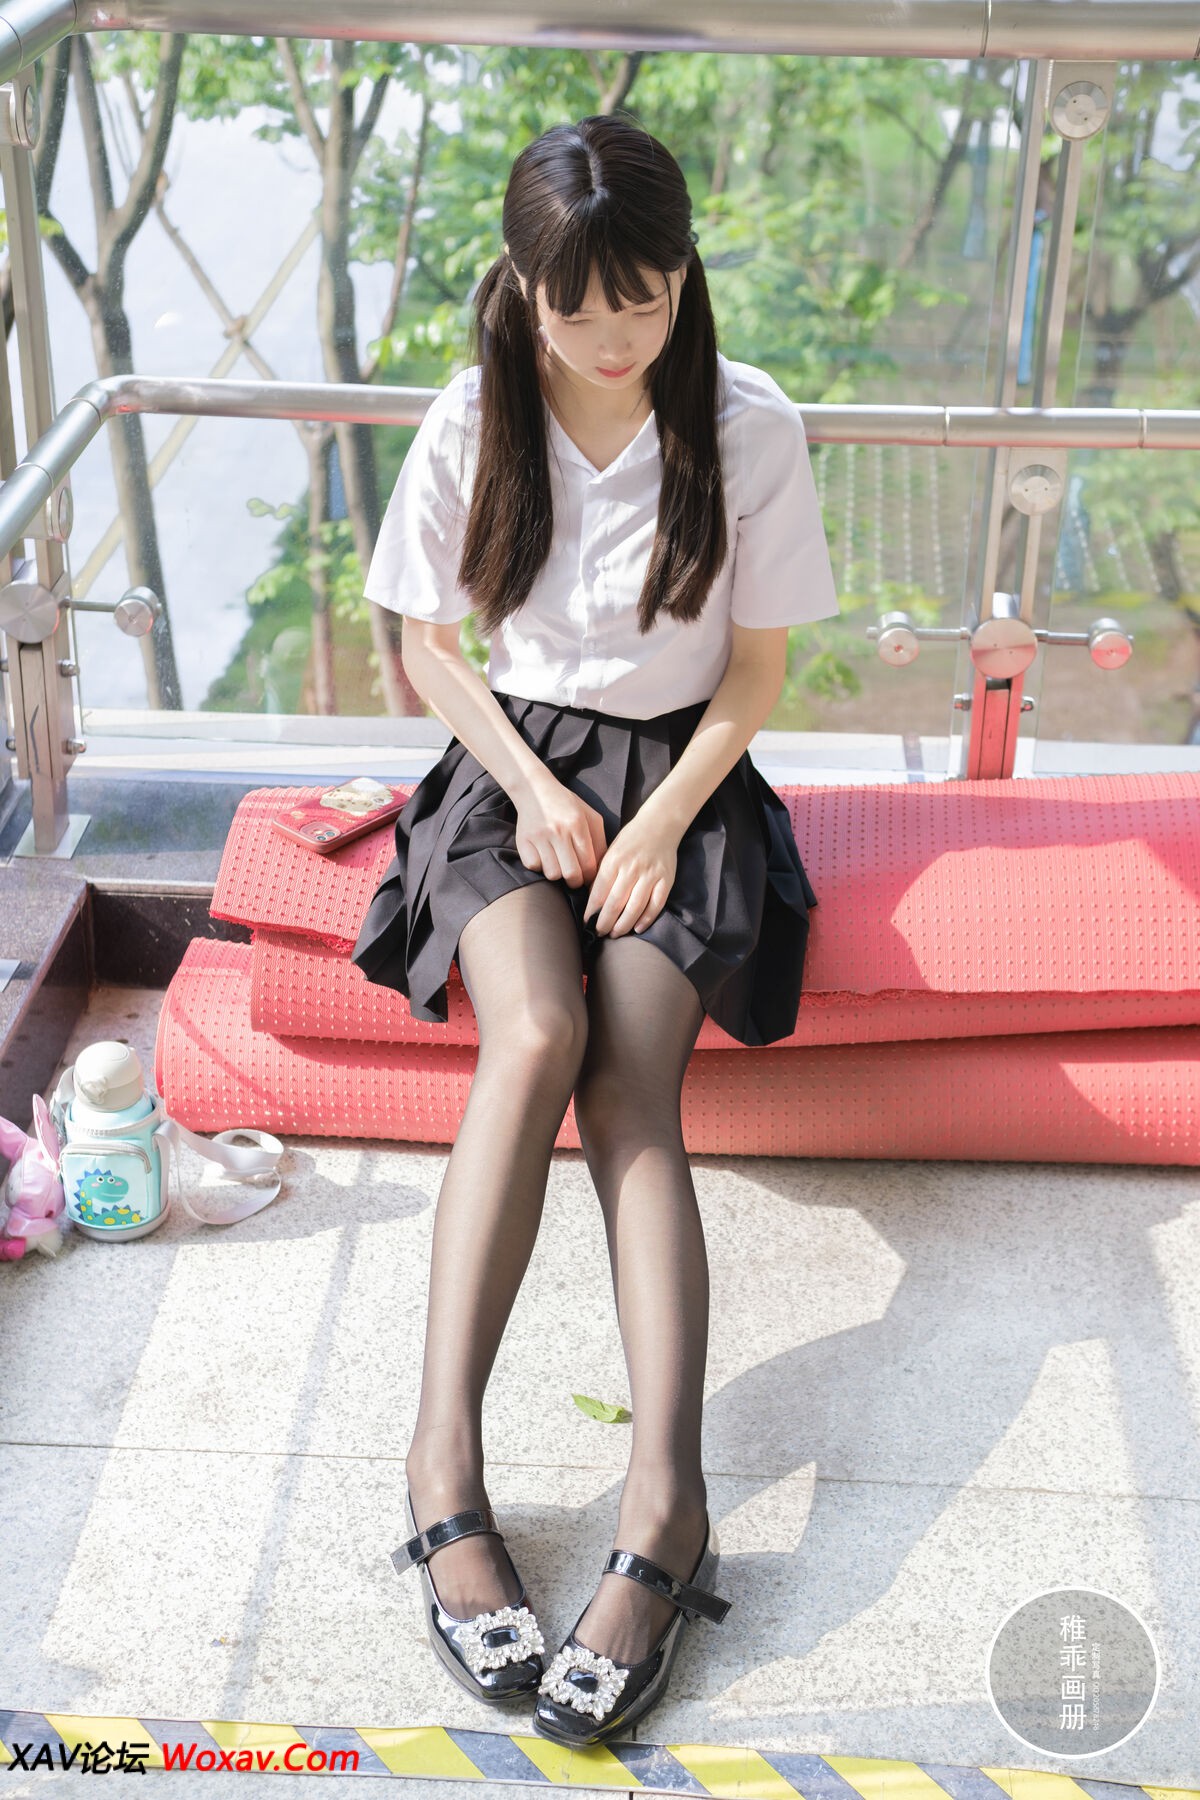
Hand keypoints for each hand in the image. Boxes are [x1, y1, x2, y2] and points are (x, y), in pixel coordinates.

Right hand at [514, 775, 607, 886]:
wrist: (535, 791)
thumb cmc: (567, 806)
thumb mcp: (590, 817)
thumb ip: (600, 842)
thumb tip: (602, 870)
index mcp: (577, 824)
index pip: (589, 864)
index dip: (590, 878)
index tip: (587, 877)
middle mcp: (558, 831)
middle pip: (571, 874)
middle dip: (575, 881)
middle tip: (574, 877)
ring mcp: (539, 836)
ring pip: (552, 873)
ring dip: (556, 872)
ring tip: (558, 863)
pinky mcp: (523, 841)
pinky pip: (533, 866)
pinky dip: (539, 865)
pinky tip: (543, 856)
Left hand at [583, 808, 680, 937]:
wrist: (659, 825)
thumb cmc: (631, 840)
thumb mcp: (611, 851)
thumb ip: (602, 873)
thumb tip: (593, 900)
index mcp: (614, 861)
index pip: (599, 892)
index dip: (592, 911)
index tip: (586, 922)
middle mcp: (631, 869)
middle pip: (615, 903)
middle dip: (605, 922)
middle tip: (600, 932)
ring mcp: (650, 875)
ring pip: (635, 907)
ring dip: (623, 925)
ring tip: (615, 934)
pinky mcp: (666, 880)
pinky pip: (656, 905)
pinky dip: (646, 919)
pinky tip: (637, 928)